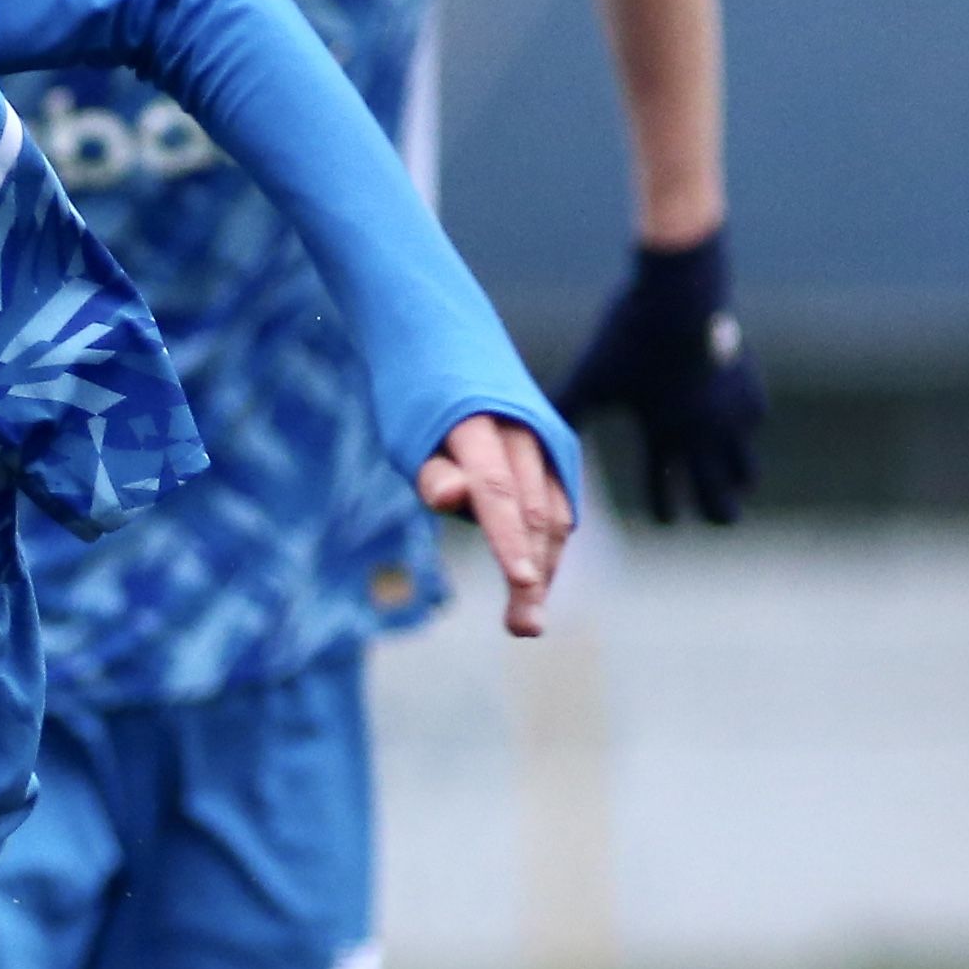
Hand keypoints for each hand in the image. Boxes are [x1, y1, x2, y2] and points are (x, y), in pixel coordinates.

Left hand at [420, 412, 573, 639]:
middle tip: (523, 629)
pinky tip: (538, 580)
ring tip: (526, 620)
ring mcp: (547, 435)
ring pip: (555, 512)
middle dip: (533, 573)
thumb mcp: (410, 432)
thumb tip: (448, 498)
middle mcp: (524, 427)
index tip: (522, 583)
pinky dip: (548, 543)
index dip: (509, 538)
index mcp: (479, 422)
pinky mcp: (558, 447)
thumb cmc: (419, 397)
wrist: (451, 339)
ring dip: (545, 567)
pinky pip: (559, 502)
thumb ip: (432, 470)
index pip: (496, 489)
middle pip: (534, 511)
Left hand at [556, 227, 763, 524]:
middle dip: (716, 511)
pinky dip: (744, 430)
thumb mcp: (592, 374)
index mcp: (661, 435)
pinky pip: (752, 423)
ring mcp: (729, 413)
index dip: (665, 511)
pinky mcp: (748, 386)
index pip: (664, 492)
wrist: (680, 294)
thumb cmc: (629, 334)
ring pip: (744, 467)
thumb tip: (526, 426)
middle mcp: (700, 434)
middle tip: (718, 518)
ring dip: (737, 478)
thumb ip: (566, 406)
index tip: (667, 520)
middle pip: (717, 496)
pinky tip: (742, 429)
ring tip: (736, 484)